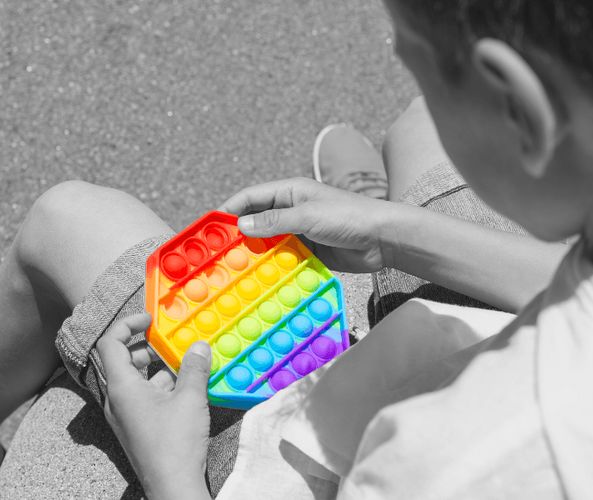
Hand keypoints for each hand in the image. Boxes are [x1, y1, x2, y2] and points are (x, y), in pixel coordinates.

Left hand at [95, 313, 211, 499]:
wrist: (172, 486)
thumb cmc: (176, 443)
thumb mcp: (190, 398)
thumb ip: (194, 368)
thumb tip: (199, 347)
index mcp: (121, 387)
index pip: (110, 343)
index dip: (127, 325)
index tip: (149, 321)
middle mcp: (116, 400)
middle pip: (121, 360)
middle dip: (146, 347)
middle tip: (169, 344)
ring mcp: (124, 416)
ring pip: (134, 380)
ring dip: (156, 369)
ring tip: (183, 365)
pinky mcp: (135, 428)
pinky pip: (141, 398)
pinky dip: (159, 387)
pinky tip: (184, 390)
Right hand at [219, 177, 399, 273]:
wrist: (383, 239)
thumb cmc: (348, 217)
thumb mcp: (308, 216)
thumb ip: (274, 222)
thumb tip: (241, 225)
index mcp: (290, 192)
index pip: (250, 197)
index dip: (229, 210)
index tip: (208, 228)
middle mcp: (292, 210)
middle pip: (257, 221)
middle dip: (238, 236)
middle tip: (217, 255)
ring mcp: (301, 232)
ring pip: (269, 243)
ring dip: (254, 255)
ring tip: (234, 271)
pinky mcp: (310, 252)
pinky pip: (285, 259)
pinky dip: (272, 267)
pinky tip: (259, 280)